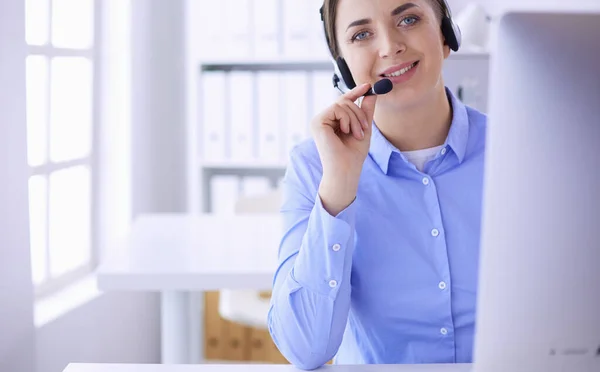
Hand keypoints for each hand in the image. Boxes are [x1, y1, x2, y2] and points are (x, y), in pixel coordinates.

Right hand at [310, 83, 377, 214]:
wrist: (346, 169)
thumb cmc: (353, 154)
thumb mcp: (363, 128)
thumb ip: (366, 111)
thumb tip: (371, 93)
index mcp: (332, 122)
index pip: (343, 102)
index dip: (355, 92)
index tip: (368, 86)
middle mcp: (323, 120)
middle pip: (344, 101)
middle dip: (359, 113)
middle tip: (365, 128)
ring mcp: (319, 121)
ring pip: (342, 104)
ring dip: (355, 118)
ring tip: (357, 134)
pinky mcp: (317, 122)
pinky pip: (337, 109)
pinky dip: (347, 119)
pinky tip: (345, 132)